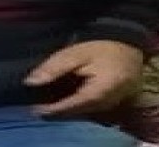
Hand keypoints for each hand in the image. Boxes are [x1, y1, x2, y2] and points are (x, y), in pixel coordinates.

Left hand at [23, 40, 143, 115]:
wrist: (128, 44)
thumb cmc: (101, 46)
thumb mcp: (75, 53)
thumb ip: (54, 68)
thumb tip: (30, 82)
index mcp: (100, 91)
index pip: (71, 107)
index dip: (52, 110)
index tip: (35, 110)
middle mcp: (107, 104)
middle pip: (76, 113)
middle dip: (57, 110)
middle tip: (37, 106)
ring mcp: (111, 106)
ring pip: (82, 113)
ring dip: (66, 109)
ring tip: (47, 102)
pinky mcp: (111, 104)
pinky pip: (89, 109)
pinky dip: (76, 105)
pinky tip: (64, 99)